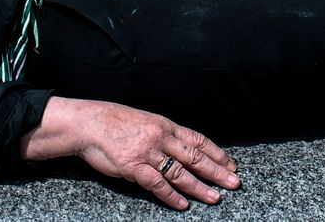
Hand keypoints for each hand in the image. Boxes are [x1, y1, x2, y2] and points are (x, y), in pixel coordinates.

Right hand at [21, 96, 239, 210]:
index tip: (231, 164)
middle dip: (217, 171)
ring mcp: (147, 153)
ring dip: (199, 187)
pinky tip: (183, 204)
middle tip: (234, 182)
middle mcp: (161, 137)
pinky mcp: (133, 167)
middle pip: (195, 157)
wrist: (90, 123)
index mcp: (166, 125)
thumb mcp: (145, 120)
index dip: (217, 153)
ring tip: (214, 198)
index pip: (198, 140)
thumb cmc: (116, 121)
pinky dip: (171, 195)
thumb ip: (164, 134)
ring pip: (180, 172)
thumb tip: (183, 147)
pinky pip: (156, 184)